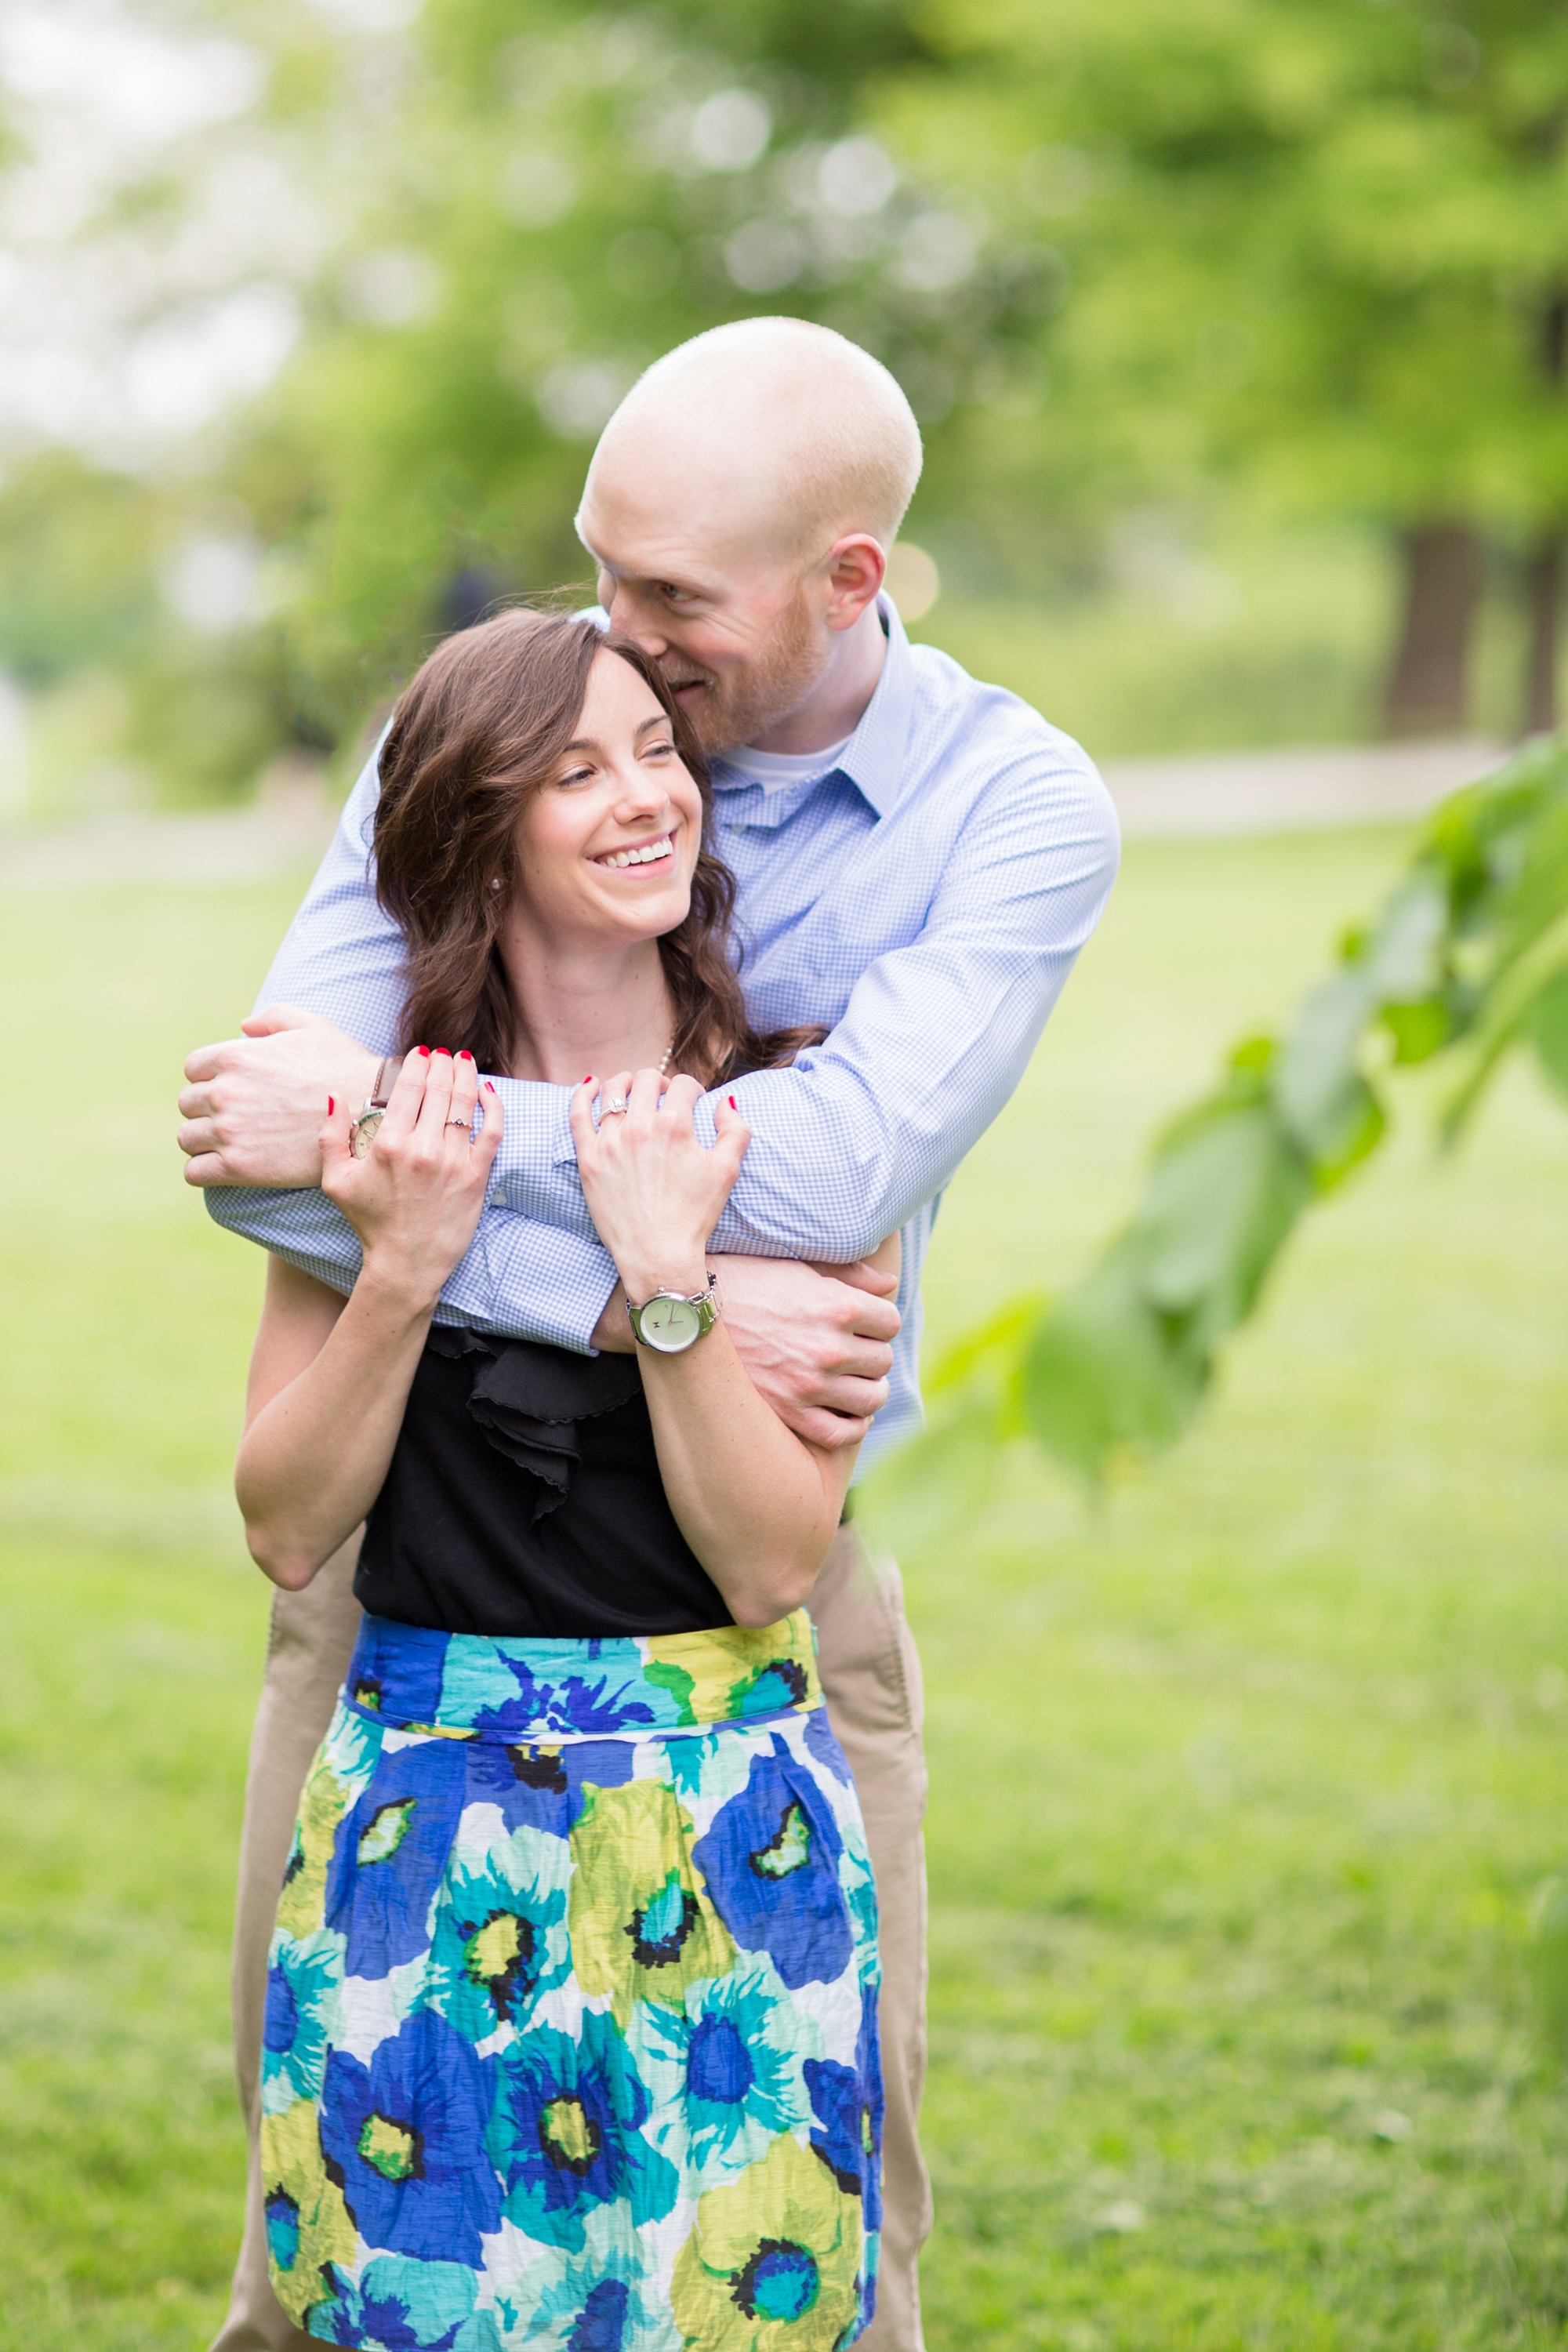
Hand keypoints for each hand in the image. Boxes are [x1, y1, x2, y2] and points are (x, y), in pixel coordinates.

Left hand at [179, 1005, 382, 1186]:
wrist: (369, 1113)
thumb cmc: (344, 1066)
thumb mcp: (312, 1025)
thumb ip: (272, 1018)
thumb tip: (243, 1027)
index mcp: (234, 1055)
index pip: (193, 1069)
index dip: (212, 1078)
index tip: (234, 1090)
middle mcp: (223, 1092)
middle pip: (188, 1103)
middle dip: (207, 1109)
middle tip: (237, 1117)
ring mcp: (228, 1131)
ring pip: (187, 1139)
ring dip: (204, 1141)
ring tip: (231, 1143)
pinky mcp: (238, 1167)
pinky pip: (195, 1173)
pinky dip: (204, 1171)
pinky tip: (225, 1167)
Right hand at [321, 1049, 501, 1303]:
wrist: (406, 1264)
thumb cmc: (370, 1222)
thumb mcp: (336, 1181)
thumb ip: (330, 1136)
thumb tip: (334, 1096)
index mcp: (389, 1144)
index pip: (409, 1087)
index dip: (417, 1062)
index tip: (420, 1053)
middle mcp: (422, 1149)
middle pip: (438, 1088)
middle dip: (441, 1063)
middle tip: (442, 1053)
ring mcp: (453, 1162)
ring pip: (464, 1103)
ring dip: (464, 1075)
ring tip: (462, 1061)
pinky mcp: (476, 1176)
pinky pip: (492, 1131)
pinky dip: (493, 1106)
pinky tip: (487, 1091)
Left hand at [570, 1069, 749, 1303]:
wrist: (658, 1256)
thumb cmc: (694, 1216)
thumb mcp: (728, 1171)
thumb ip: (735, 1129)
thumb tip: (726, 1101)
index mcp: (675, 1125)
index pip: (682, 1084)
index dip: (692, 1089)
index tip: (692, 1101)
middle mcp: (640, 1127)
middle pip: (646, 1079)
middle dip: (660, 1082)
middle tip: (665, 1097)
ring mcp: (609, 1142)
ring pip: (613, 1091)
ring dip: (627, 1083)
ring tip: (633, 1091)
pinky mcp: (588, 1159)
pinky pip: (578, 1114)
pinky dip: (584, 1093)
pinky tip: (591, 1085)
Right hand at [711, 1255, 900, 1449]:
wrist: (690, 1314)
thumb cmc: (746, 1281)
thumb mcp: (799, 1268)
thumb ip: (851, 1275)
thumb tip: (890, 1286)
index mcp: (838, 1306)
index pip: (890, 1322)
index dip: (879, 1321)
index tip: (866, 1324)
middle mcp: (829, 1348)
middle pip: (883, 1360)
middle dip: (872, 1353)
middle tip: (854, 1350)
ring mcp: (810, 1384)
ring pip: (871, 1398)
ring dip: (869, 1389)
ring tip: (856, 1382)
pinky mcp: (789, 1412)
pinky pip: (841, 1433)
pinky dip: (853, 1426)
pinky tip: (849, 1413)